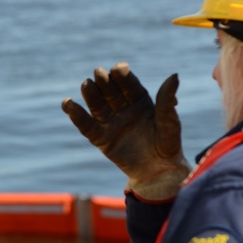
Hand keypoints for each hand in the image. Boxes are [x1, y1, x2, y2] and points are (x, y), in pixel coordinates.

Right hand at [62, 63, 189, 199]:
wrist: (159, 173)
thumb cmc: (168, 147)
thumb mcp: (169, 123)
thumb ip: (166, 101)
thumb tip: (174, 76)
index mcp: (140, 101)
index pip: (129, 86)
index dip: (123, 77)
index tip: (119, 68)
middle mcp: (123, 109)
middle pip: (110, 93)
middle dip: (105, 82)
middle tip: (99, 72)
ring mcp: (111, 123)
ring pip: (98, 106)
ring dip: (91, 94)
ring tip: (86, 84)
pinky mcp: (100, 138)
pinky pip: (87, 125)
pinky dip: (76, 115)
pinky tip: (68, 103)